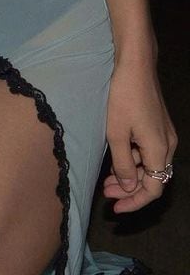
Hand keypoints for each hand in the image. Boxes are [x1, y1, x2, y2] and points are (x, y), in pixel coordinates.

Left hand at [102, 54, 176, 213]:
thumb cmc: (123, 97)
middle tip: (106, 193)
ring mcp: (165, 136)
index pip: (153, 189)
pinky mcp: (159, 127)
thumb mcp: (116, 133)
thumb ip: (123, 163)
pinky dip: (134, 161)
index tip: (115, 207)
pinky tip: (117, 159)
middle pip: (153, 179)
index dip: (135, 201)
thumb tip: (129, 187)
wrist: (136, 67)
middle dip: (130, 190)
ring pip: (151, 166)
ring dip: (131, 175)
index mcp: (159, 150)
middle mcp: (168, 146)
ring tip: (108, 180)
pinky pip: (149, 153)